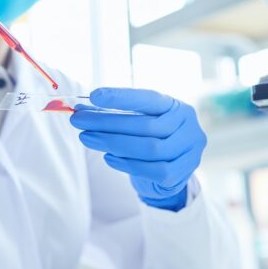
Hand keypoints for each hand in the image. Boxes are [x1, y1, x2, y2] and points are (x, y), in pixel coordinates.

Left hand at [70, 88, 205, 210]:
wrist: (169, 170)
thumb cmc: (149, 139)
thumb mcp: (136, 121)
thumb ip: (114, 114)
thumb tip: (81, 110)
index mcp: (174, 105)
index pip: (148, 98)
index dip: (121, 97)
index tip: (93, 96)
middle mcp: (187, 124)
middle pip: (145, 125)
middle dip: (107, 123)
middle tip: (78, 121)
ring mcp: (189, 149)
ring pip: (149, 148)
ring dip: (113, 143)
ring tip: (86, 138)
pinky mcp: (183, 172)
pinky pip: (153, 170)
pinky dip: (128, 164)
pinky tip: (108, 158)